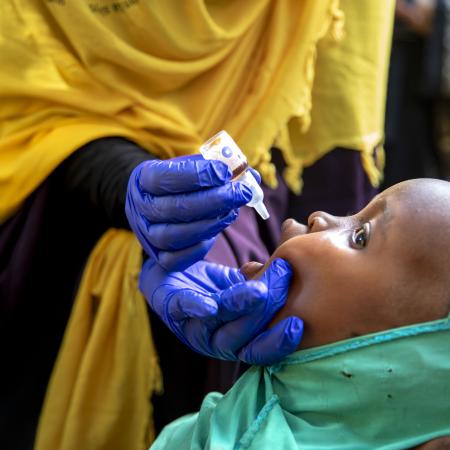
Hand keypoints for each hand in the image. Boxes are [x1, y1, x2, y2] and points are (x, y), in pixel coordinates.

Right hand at [125, 155, 252, 270]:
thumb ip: (218, 168)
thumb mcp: (193, 167)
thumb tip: (250, 174)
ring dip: (210, 224)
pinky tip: (217, 232)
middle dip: (214, 200)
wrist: (159, 202)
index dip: (197, 175)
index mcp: (143, 179)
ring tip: (233, 211)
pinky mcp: (157, 257)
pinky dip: (199, 248)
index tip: (226, 172)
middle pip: (174, 208)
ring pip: (175, 236)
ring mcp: (146, 235)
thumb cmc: (181, 181)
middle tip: (242, 192)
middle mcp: (139, 208)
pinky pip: (176, 260)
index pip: (165, 178)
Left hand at [139, 257, 303, 364]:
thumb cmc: (215, 286)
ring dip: (240, 307)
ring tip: (259, 290)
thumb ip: (266, 290)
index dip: (277, 342)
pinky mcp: (172, 306)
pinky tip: (209, 306)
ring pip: (218, 322)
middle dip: (266, 311)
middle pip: (242, 336)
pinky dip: (196, 307)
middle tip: (284, 279)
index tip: (297, 325)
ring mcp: (192, 326)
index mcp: (237, 341)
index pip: (259, 350)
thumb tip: (291, 276)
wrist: (174, 272)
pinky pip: (184, 308)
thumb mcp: (245, 289)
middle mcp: (215, 341)